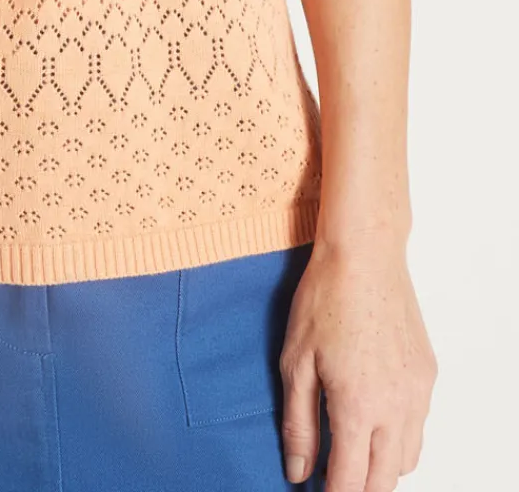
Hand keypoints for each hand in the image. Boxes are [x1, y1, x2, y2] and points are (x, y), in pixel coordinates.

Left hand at [279, 234, 436, 490]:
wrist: (365, 256)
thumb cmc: (324, 300)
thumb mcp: (295, 362)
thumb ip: (299, 423)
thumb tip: (298, 471)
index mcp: (358, 407)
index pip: (350, 481)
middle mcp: (396, 408)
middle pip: (384, 480)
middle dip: (358, 488)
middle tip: (331, 478)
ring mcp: (418, 393)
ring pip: (407, 460)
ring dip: (381, 469)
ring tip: (351, 455)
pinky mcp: (428, 376)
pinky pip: (419, 428)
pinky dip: (398, 440)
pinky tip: (373, 423)